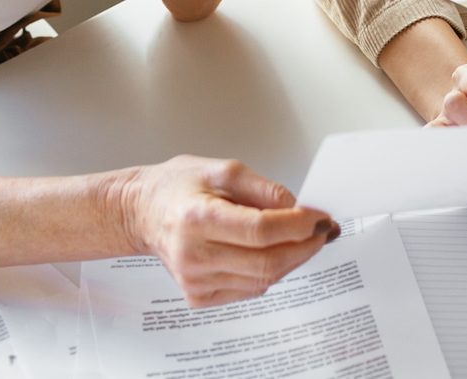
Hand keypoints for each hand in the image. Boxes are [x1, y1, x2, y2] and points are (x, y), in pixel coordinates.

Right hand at [124, 155, 336, 307]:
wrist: (144, 212)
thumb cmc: (179, 186)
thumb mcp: (222, 169)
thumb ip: (262, 187)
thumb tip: (296, 207)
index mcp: (198, 217)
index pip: (261, 230)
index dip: (298, 225)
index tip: (320, 217)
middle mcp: (194, 255)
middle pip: (267, 262)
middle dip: (304, 247)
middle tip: (322, 231)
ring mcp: (195, 281)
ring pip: (263, 280)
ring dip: (291, 260)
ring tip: (301, 238)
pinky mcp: (198, 296)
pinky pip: (250, 289)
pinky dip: (269, 271)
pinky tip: (271, 252)